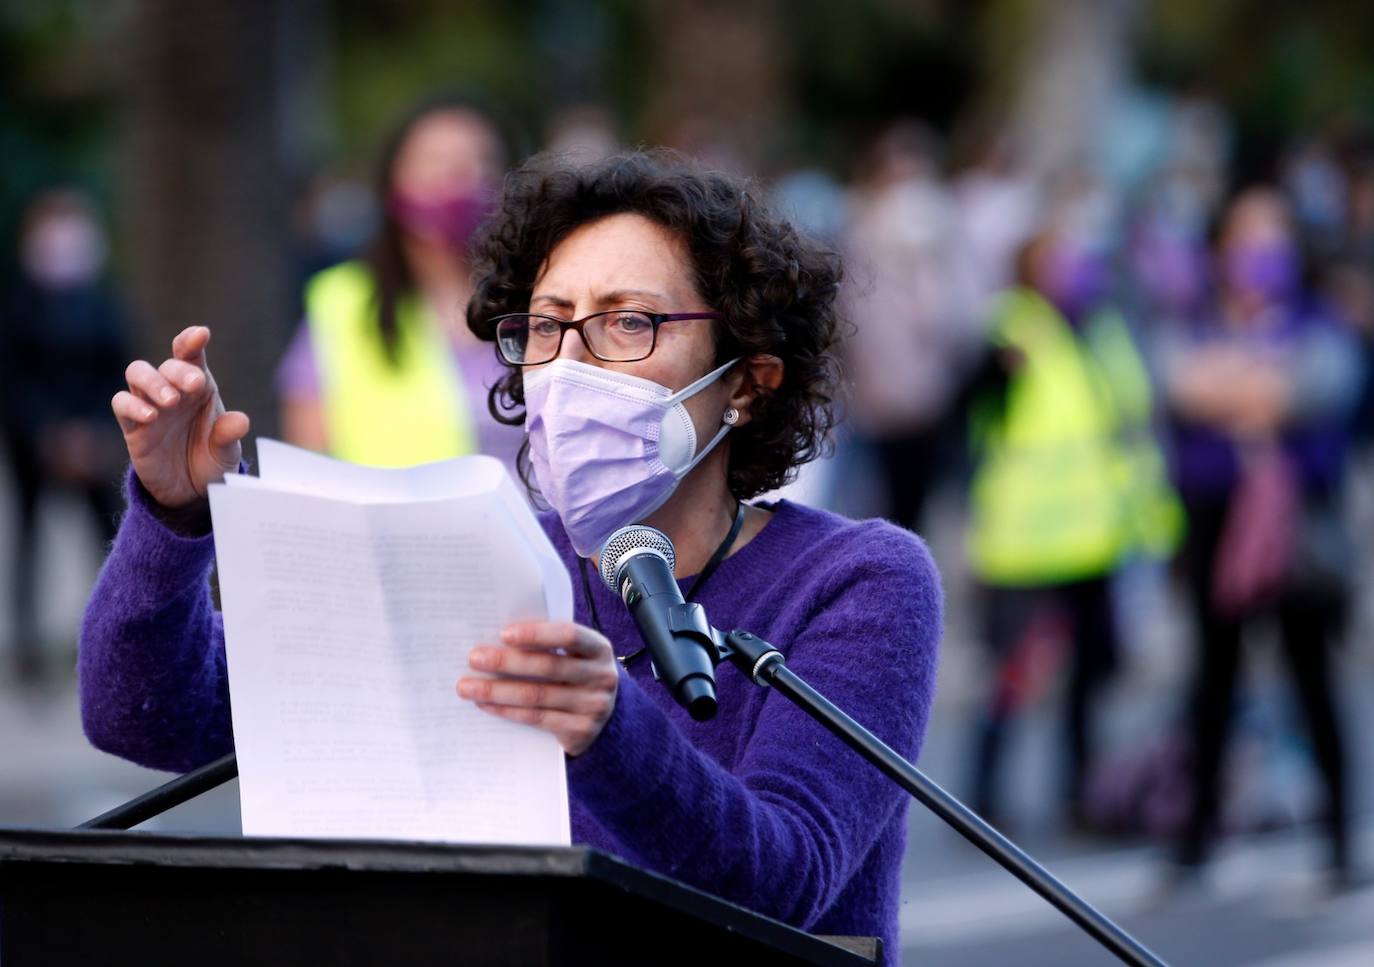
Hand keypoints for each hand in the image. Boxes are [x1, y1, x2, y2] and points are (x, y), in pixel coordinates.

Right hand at [111, 325, 249, 508]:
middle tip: (193, 386)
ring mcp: (150, 405)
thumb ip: (230, 436)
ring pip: (138, 374)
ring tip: (169, 401)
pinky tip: (150, 417)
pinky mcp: (133, 426)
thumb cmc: (211, 461)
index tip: (201, 334)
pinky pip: (122, 404)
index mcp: (200, 388)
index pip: (191, 356)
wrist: (190, 491)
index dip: (192, 341)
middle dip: (178, 371)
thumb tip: (240, 421)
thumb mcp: (227, 452)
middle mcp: (173, 390)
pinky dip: (132, 405)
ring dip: (152, 382)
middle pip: (166, 365)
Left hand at [457, 621, 617, 756]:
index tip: (504, 634)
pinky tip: (485, 704)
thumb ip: (549, 645)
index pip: (570, 635)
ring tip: (467, 686)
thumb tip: (497, 639)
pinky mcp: (580, 731)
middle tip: (474, 658)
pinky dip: (507, 710)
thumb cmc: (576, 674)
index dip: (537, 634)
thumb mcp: (574, 656)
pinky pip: (536, 718)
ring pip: (537, 696)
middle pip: (548, 667)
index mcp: (599, 648)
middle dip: (507, 662)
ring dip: (497, 690)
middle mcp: (601, 677)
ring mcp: (593, 706)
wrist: (604, 716)